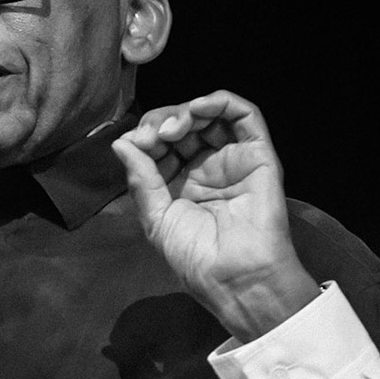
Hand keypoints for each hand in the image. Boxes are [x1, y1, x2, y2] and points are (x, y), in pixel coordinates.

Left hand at [111, 90, 318, 341]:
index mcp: (180, 182)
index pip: (161, 144)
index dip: (145, 137)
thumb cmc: (196, 256)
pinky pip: (244, 115)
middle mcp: (207, 167)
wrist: (235, 276)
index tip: (135, 144)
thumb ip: (141, 178)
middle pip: (182, 124)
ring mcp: (232, 159)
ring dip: (186, 110)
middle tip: (152, 136)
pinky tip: (198, 108)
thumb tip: (121, 142)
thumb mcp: (157, 217)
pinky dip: (220, 102)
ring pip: (210, 115)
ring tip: (171, 128)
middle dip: (161, 121)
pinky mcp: (258, 155)